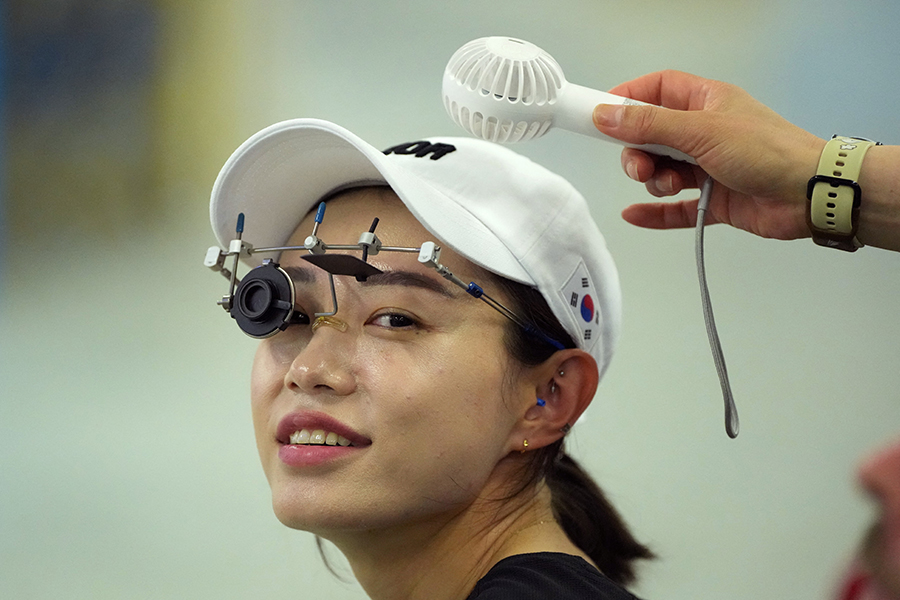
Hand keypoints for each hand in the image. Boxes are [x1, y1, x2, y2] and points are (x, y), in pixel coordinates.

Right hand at [593, 70, 825, 239]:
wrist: (808, 194)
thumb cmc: (767, 151)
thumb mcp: (702, 130)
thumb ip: (650, 124)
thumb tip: (607, 114)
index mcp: (706, 102)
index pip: (657, 90)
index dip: (629, 98)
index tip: (603, 115)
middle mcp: (705, 131)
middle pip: (652, 136)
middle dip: (637, 151)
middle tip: (637, 165)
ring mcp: (708, 166)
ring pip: (662, 171)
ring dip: (653, 179)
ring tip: (667, 184)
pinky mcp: (713, 199)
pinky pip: (675, 207)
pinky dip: (655, 212)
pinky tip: (634, 215)